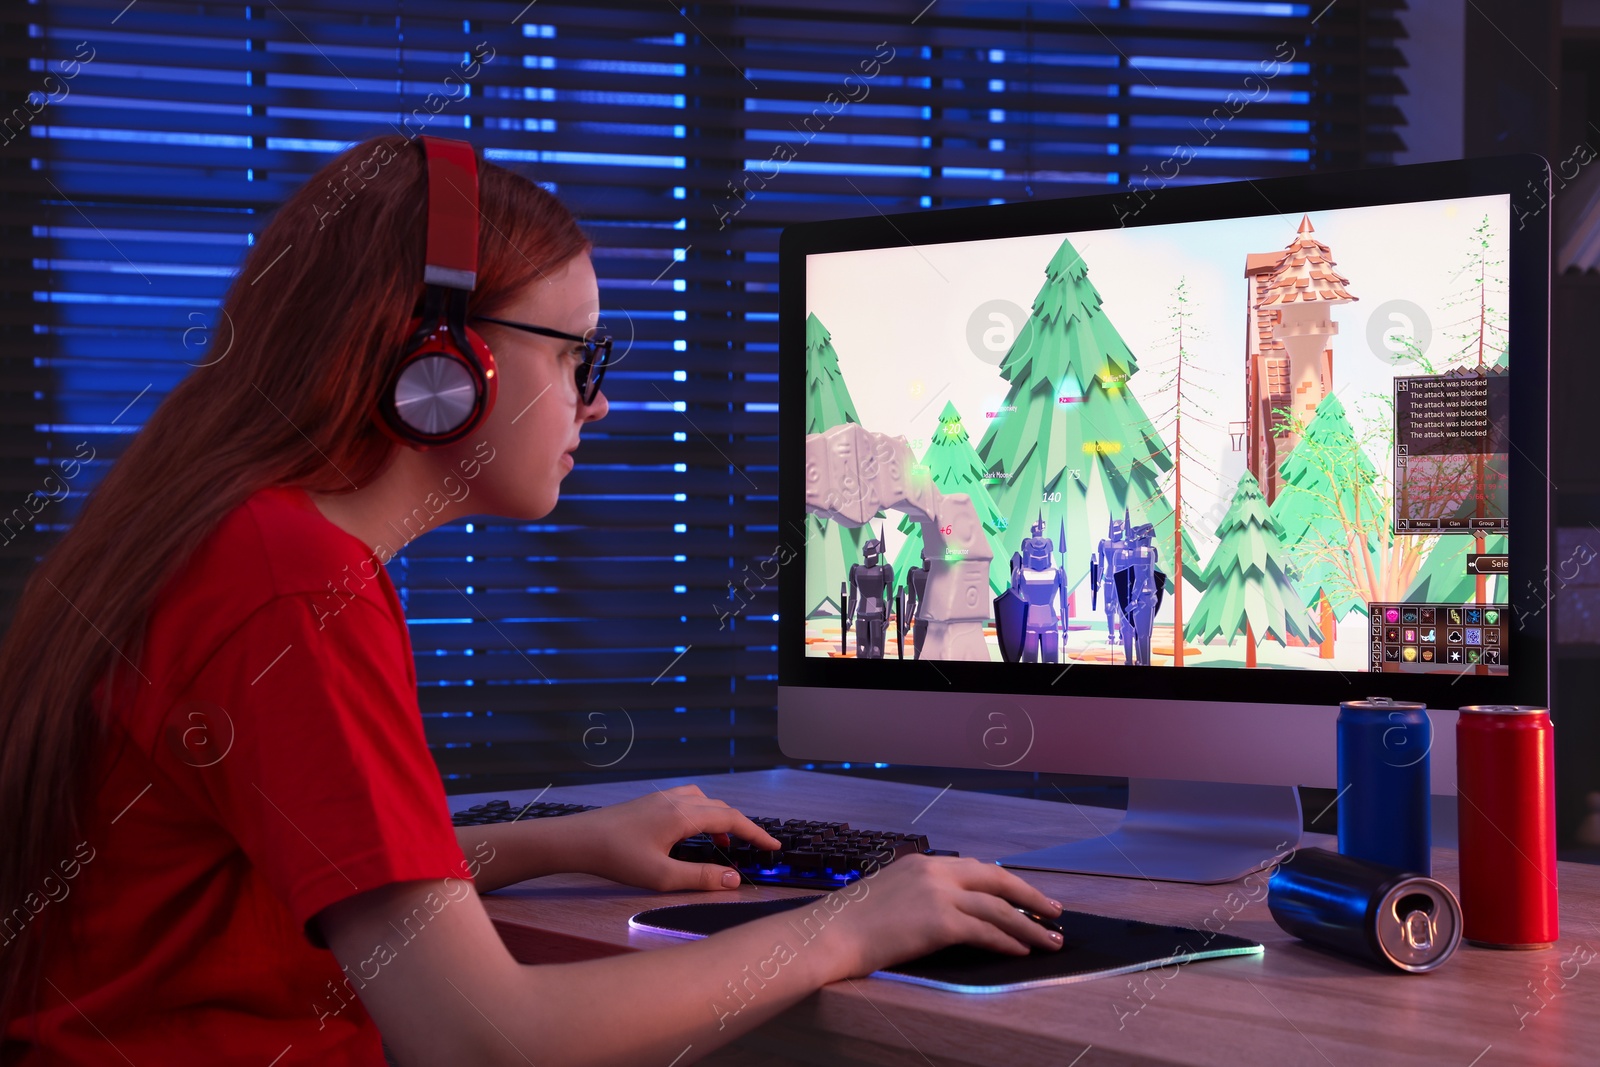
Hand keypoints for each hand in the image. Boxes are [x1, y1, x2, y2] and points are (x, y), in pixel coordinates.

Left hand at [576, 784, 780, 891]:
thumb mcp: (662, 876)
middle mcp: (676, 800)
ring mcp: (662, 798)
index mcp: (683, 814)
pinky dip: (701, 814)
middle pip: (721, 807)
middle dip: (741, 826)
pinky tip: (691, 833)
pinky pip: (687, 801)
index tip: (774, 846)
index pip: (732, 819)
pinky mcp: (650, 802)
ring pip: (704, 801)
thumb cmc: (616, 857)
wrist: (578, 840)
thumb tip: (734, 879)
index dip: (756, 833)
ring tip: (722, 842)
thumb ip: (701, 878)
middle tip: (754, 847)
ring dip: (719, 818)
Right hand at [821, 854, 1064, 979]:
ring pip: (998, 909)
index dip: (1006, 884)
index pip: (976, 869)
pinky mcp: (939, 921)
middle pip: (997, 879)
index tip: (1025, 896)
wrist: (829, 934)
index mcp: (922, 863)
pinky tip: (1022, 952)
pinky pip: (986, 932)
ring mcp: (938, 894)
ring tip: (1050, 941)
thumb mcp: (889, 894)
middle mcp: (934, 871)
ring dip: (1029, 926)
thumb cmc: (850, 922)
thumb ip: (920, 896)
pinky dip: (1008, 942)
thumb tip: (947, 914)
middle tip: (1055, 912)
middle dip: (1030, 897)